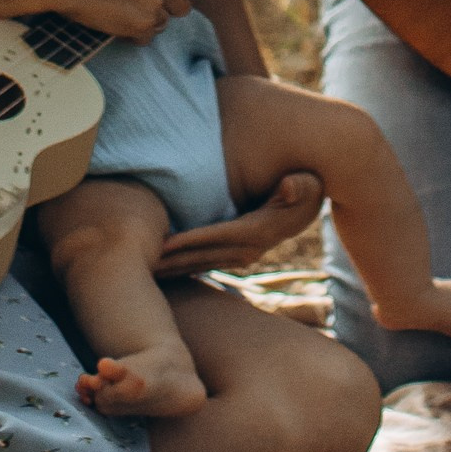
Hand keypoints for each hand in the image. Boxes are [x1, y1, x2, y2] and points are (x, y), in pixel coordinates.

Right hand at [23, 0, 196, 39]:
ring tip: (120, 9)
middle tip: (143, 6)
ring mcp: (153, 3)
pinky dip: (132, 34)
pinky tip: (113, 20)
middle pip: (184, 6)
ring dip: (146, 21)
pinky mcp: (139, 24)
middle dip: (167, 9)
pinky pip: (145, 38)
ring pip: (162, 23)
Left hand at [153, 167, 325, 278]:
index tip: (165, 244)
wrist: (310, 202)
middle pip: (205, 256)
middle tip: (140, 262)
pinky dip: (185, 264)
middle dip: (174, 260)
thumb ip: (299, 185)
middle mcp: (249, 249)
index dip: (192, 241)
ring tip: (144, 268)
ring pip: (203, 263)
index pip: (220, 237)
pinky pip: (207, 261)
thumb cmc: (306, 185)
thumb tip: (290, 186)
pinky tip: (165, 265)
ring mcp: (243, 255)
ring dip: (175, 266)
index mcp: (260, 232)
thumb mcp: (308, 183)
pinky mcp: (237, 253)